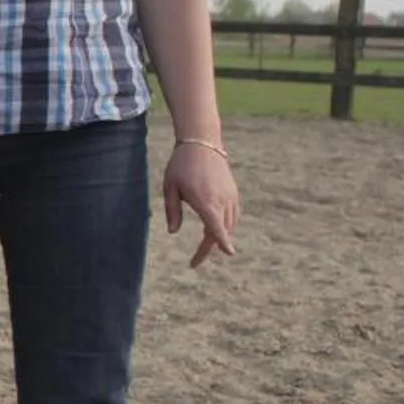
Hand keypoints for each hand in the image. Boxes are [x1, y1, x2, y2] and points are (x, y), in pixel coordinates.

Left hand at [164, 140, 239, 267]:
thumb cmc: (181, 165)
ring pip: (229, 224)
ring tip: (203, 247)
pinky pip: (233, 214)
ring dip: (218, 236)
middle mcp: (222, 200)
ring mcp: (230, 196)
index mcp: (206, 201)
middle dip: (210, 247)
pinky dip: (225, 225)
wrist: (202, 142)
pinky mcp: (233, 192)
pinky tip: (215, 228)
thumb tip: (173, 232)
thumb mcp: (170, 188)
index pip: (216, 227)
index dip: (222, 242)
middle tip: (195, 261)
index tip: (229, 253)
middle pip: (221, 230)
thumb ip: (172, 211)